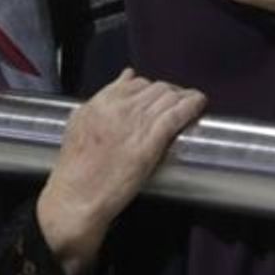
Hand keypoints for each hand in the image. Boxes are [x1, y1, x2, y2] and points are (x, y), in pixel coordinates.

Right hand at [36, 69, 205, 274]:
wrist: (77, 195)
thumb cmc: (75, 167)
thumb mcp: (79, 123)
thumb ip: (99, 101)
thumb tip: (122, 79)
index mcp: (100, 102)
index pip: (135, 82)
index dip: (151, 87)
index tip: (159, 96)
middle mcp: (119, 108)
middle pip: (155, 88)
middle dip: (171, 92)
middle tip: (179, 101)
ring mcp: (135, 124)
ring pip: (167, 98)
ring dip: (184, 97)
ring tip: (194, 101)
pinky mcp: (149, 143)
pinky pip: (174, 116)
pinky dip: (190, 106)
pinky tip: (199, 104)